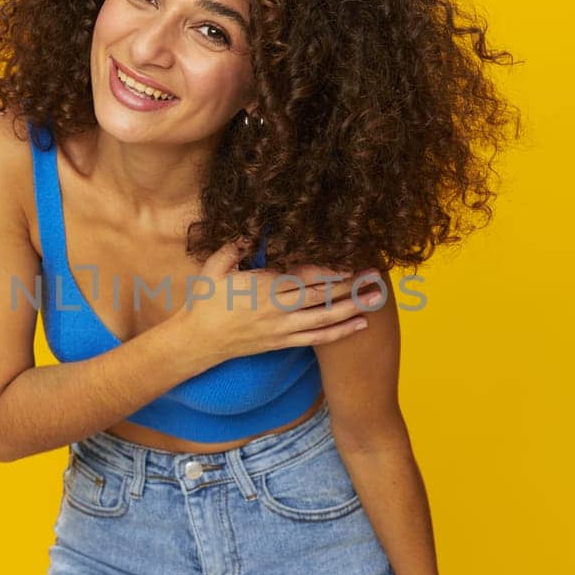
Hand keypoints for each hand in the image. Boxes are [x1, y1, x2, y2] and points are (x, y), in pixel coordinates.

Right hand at [178, 239, 382, 364]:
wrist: (197, 341)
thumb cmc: (205, 302)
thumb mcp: (214, 269)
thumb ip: (233, 248)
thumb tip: (250, 232)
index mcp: (262, 287)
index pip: (303, 276)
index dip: (329, 269)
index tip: (350, 261)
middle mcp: (277, 309)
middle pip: (321, 295)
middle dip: (350, 285)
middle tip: (376, 275)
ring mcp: (281, 328)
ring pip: (324, 318)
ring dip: (353, 308)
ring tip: (377, 298)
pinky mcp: (282, 342)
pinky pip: (316, 339)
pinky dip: (340, 332)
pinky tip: (360, 325)